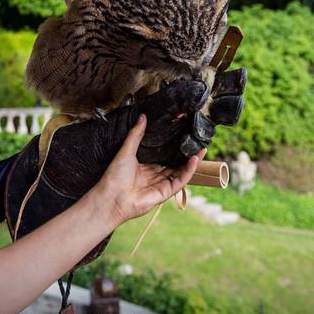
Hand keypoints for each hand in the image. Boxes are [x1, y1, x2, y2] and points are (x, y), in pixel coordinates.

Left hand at [90, 115, 204, 226]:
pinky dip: (189, 171)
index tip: (183, 134)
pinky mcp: (165, 192)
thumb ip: (137, 134)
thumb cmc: (115, 175)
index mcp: (146, 165)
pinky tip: (194, 160)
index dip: (173, 146)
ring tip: (201, 149)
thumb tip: (143, 116)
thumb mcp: (126, 150)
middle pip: (175, 162)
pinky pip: (180, 181)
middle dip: (186, 153)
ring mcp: (161, 184)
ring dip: (192, 161)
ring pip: (180, 171)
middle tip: (197, 141)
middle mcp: (154, 174)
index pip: (163, 154)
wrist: (112, 198)